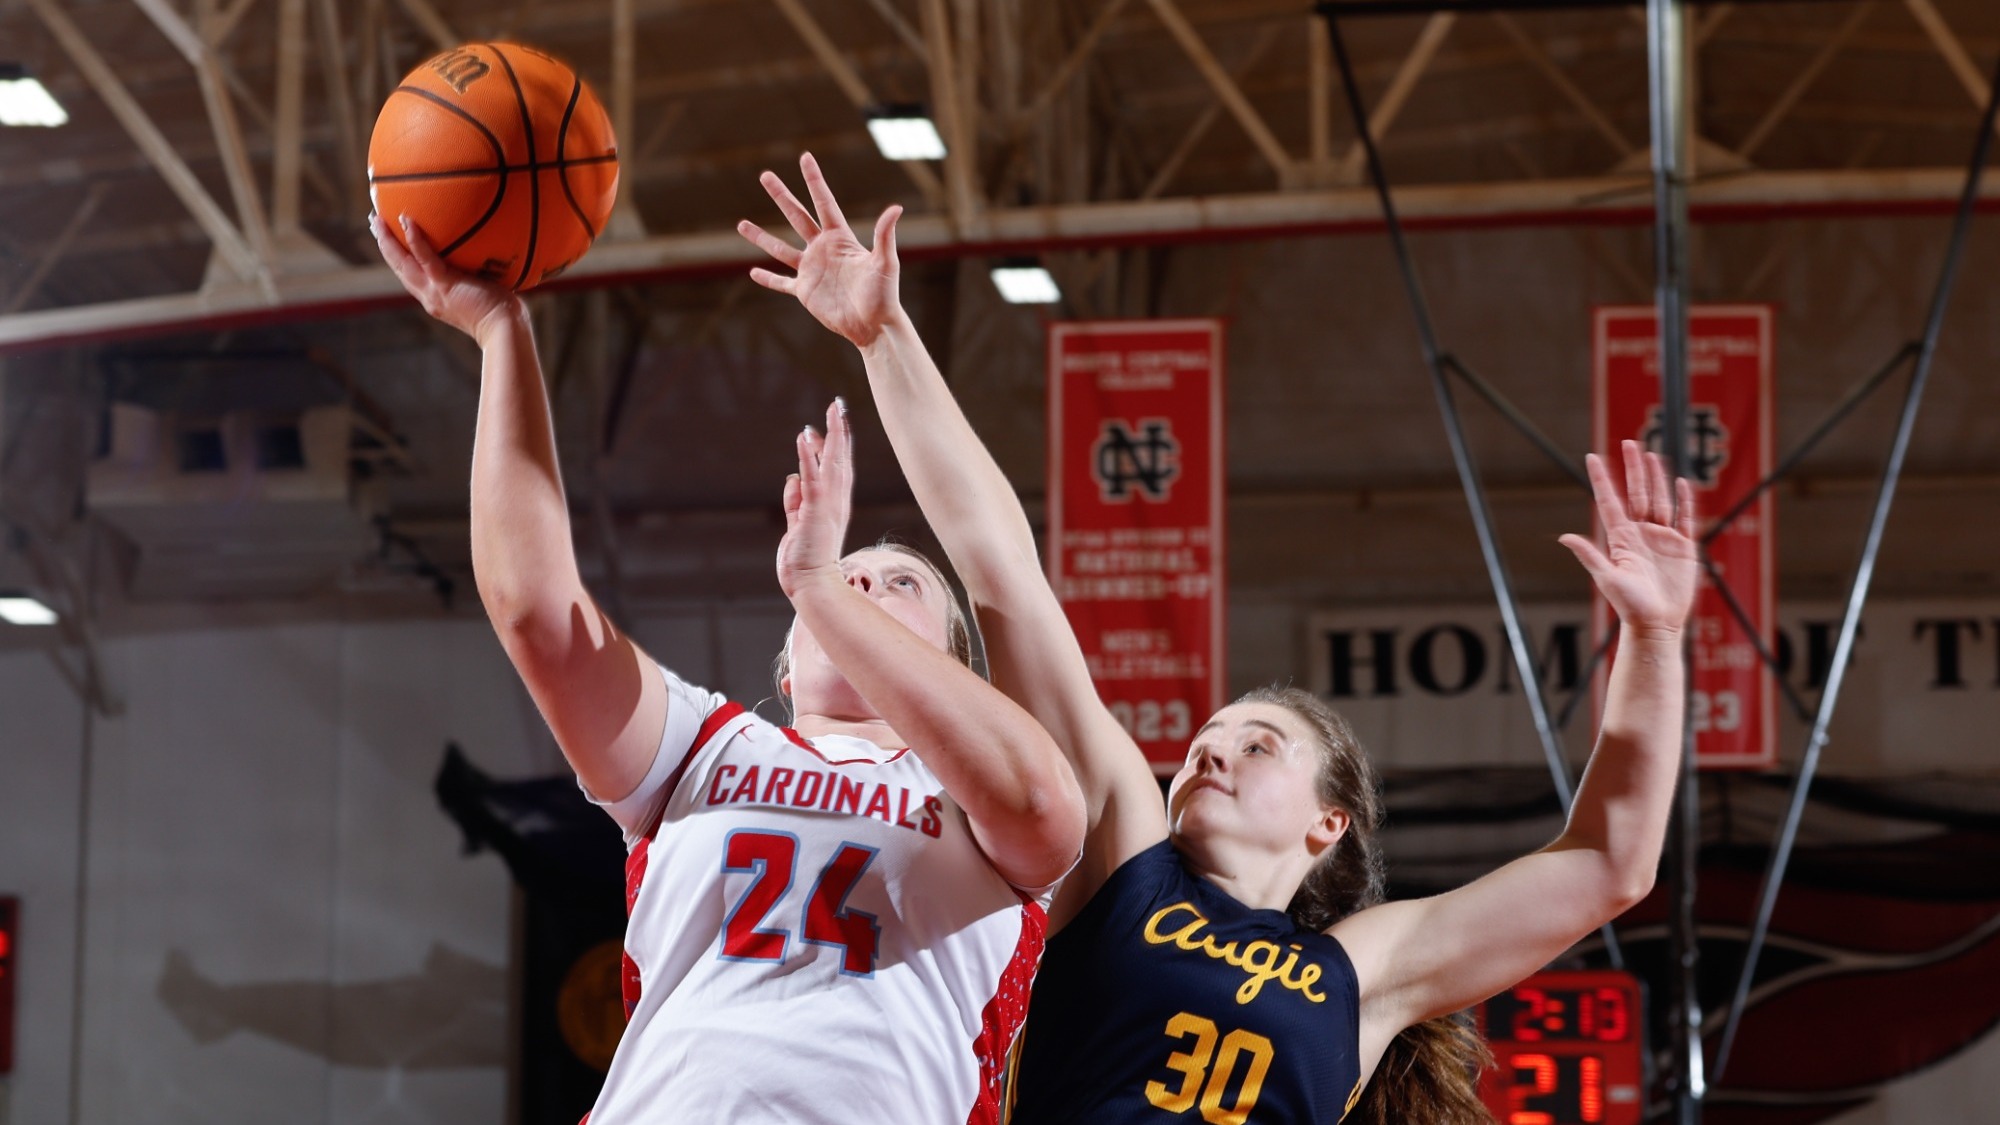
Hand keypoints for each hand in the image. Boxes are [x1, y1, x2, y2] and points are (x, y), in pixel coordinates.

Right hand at [370, 212, 523, 346]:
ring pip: (402, 263)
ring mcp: (434, 291)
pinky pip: (426, 259)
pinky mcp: (445, 286)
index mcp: (434, 297)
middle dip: (384, 243)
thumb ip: (475, 275)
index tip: (388, 237)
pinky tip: (407, 221)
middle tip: (374, 221)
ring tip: (377, 219)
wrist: (505, 329)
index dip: (397, 255)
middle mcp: (429, 295)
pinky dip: (415, 240)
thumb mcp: (482, 290)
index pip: (410, 274)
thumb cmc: (502, 312)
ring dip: (387, 240)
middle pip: (398, 266)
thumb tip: (487, 253)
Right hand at [737, 152, 902, 347]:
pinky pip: (782, 283)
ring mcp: (812, 270)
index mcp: (840, 238)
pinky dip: (768, 279)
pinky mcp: (805, 292)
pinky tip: (752, 272)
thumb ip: (884, 235)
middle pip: (797, 216)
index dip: (814, 180)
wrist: (875, 325)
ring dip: (761, 237)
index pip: (824, 202)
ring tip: (741, 224)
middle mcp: (823, 249)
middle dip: (782, 196)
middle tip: (765, 176)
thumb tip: (895, 208)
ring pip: (781, 249)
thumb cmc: (884, 293)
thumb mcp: (885, 262)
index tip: (805, 158)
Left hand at [777, 400, 854, 598]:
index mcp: (834, 504)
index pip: (838, 467)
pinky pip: (813, 479)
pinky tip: (806, 439)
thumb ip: (795, 500)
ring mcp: (828, 506)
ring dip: (831, 437)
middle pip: (841, 460)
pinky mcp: (816, 512)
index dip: (837, 443)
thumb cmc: (806, 560)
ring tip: (830, 413)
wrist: (812, 584)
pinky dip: (810, 458)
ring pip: (832, 464)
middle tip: (837, 406)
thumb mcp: (798, 523)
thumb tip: (792, 477)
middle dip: (840, 432)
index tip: (834, 421)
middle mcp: (837, 502)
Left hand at [1560, 440, 1700, 639]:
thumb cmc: (1629, 606)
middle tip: (1628, 441)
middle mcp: (1640, 533)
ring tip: (1650, 454)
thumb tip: (1564, 537)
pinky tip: (1681, 483)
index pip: (1609, 501)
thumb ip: (1590, 555)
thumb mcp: (1608, 578)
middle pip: (1637, 493)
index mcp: (1621, 539)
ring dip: (1656, 478)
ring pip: (1659, 500)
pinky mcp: (1683, 547)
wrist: (1657, 624)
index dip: (1601, 479)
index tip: (1592, 456)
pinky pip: (1685, 518)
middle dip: (1633, 468)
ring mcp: (1662, 538)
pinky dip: (1685, 501)